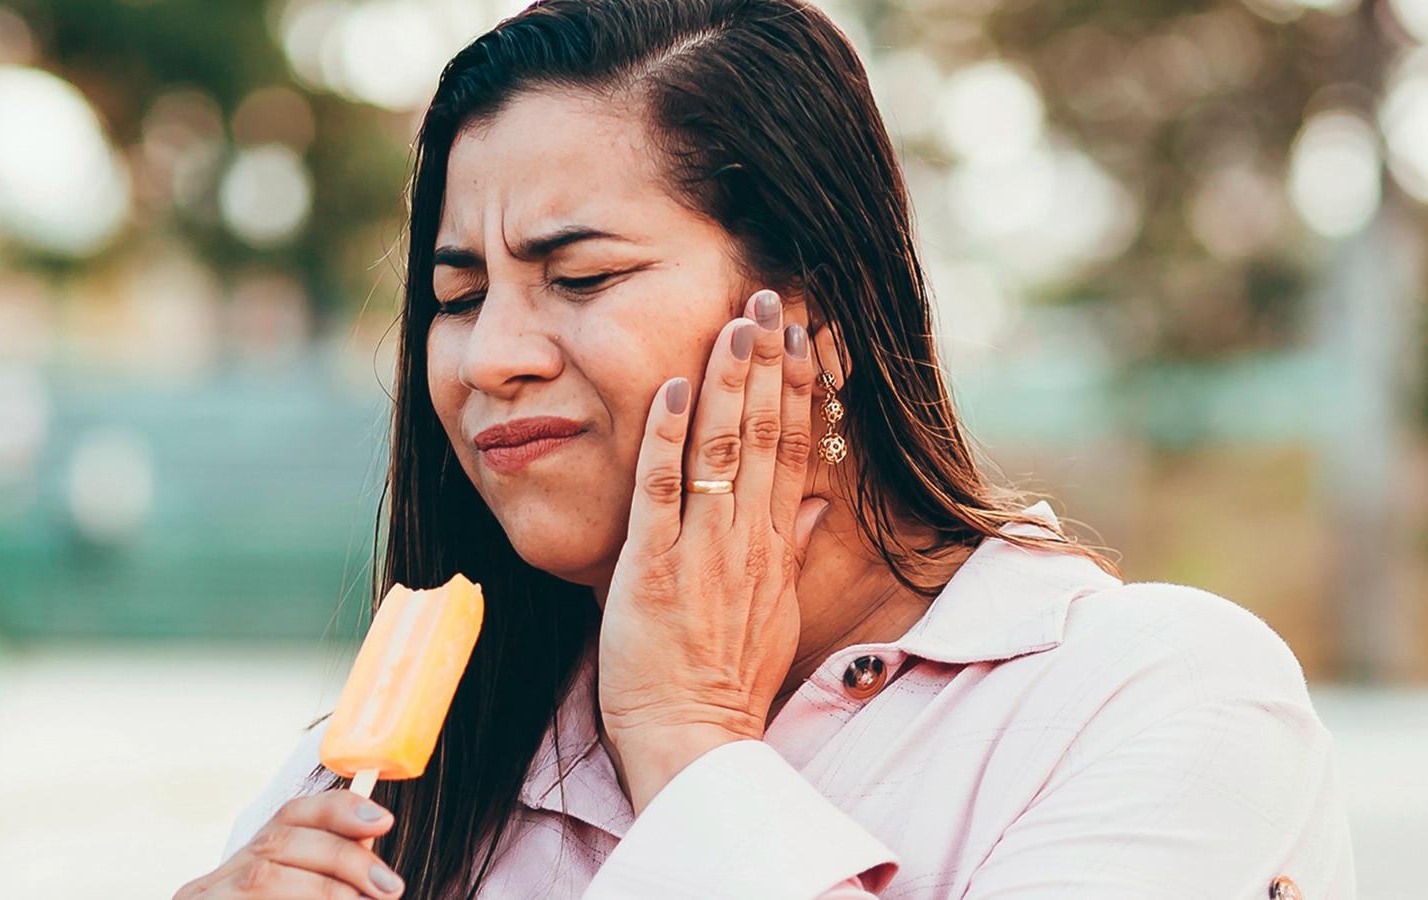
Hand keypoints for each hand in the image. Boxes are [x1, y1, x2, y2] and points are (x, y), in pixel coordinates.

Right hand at [174, 792, 404, 899]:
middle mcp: (216, 883)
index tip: (383, 821)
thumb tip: (380, 876)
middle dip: (344, 859)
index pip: (290, 815)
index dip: (336, 810)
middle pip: (280, 842)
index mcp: (246, 869)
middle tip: (390, 887)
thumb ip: (332, 888)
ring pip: (264, 876)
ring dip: (325, 888)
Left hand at [597, 288, 823, 813]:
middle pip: (764, 434)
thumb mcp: (775, 617)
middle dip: (767, 361)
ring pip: (722, 451)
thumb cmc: (725, 684)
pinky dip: (666, 440)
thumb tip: (811, 505)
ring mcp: (703, 553)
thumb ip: (790, 553)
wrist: (694, 742)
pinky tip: (671, 389)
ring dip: (728, 382)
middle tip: (768, 296)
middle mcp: (747, 540)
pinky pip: (662, 494)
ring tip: (736, 321)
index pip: (794, 449)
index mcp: (773, 548)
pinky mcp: (654, 570)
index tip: (800, 332)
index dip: (797, 386)